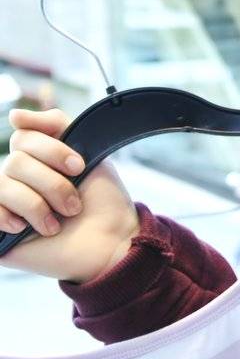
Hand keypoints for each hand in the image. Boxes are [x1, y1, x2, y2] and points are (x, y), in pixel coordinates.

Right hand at [0, 108, 139, 283]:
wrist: (111, 242)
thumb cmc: (102, 201)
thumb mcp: (88, 151)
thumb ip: (55, 125)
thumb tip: (14, 116)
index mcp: (36, 160)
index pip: (23, 136)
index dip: (53, 151)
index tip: (79, 167)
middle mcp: (16, 180)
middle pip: (16, 161)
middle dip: (53, 183)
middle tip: (74, 204)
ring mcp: (4, 205)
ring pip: (2, 184)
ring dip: (38, 204)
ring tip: (57, 222)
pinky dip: (9, 217)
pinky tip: (26, 229)